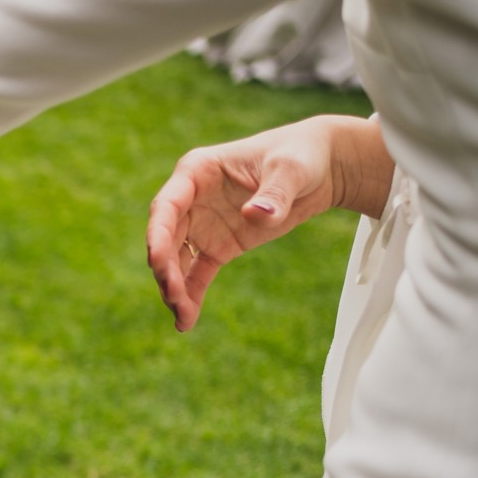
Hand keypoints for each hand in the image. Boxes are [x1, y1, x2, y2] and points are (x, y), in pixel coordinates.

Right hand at [147, 114, 391, 332]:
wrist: (320, 167)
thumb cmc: (300, 154)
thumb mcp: (291, 169)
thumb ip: (273, 194)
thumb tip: (253, 216)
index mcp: (196, 172)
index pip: (166, 206)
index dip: (158, 235)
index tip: (157, 263)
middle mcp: (191, 200)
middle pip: (166, 239)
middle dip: (166, 270)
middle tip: (174, 297)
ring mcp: (202, 224)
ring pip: (176, 261)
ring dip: (175, 289)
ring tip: (183, 319)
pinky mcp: (218, 245)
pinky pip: (197, 273)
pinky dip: (191, 296)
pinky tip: (186, 322)